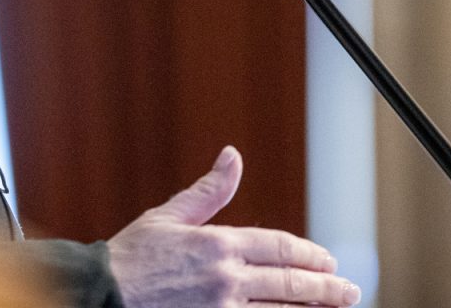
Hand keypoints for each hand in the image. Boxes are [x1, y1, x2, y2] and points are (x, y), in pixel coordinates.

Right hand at [107, 146, 360, 306]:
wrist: (100, 295)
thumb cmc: (130, 256)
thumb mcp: (168, 216)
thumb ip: (209, 190)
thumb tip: (232, 156)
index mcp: (218, 243)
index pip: (280, 248)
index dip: (310, 254)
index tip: (328, 261)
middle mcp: (226, 277)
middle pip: (290, 283)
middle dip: (326, 287)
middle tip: (350, 290)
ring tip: (335, 307)